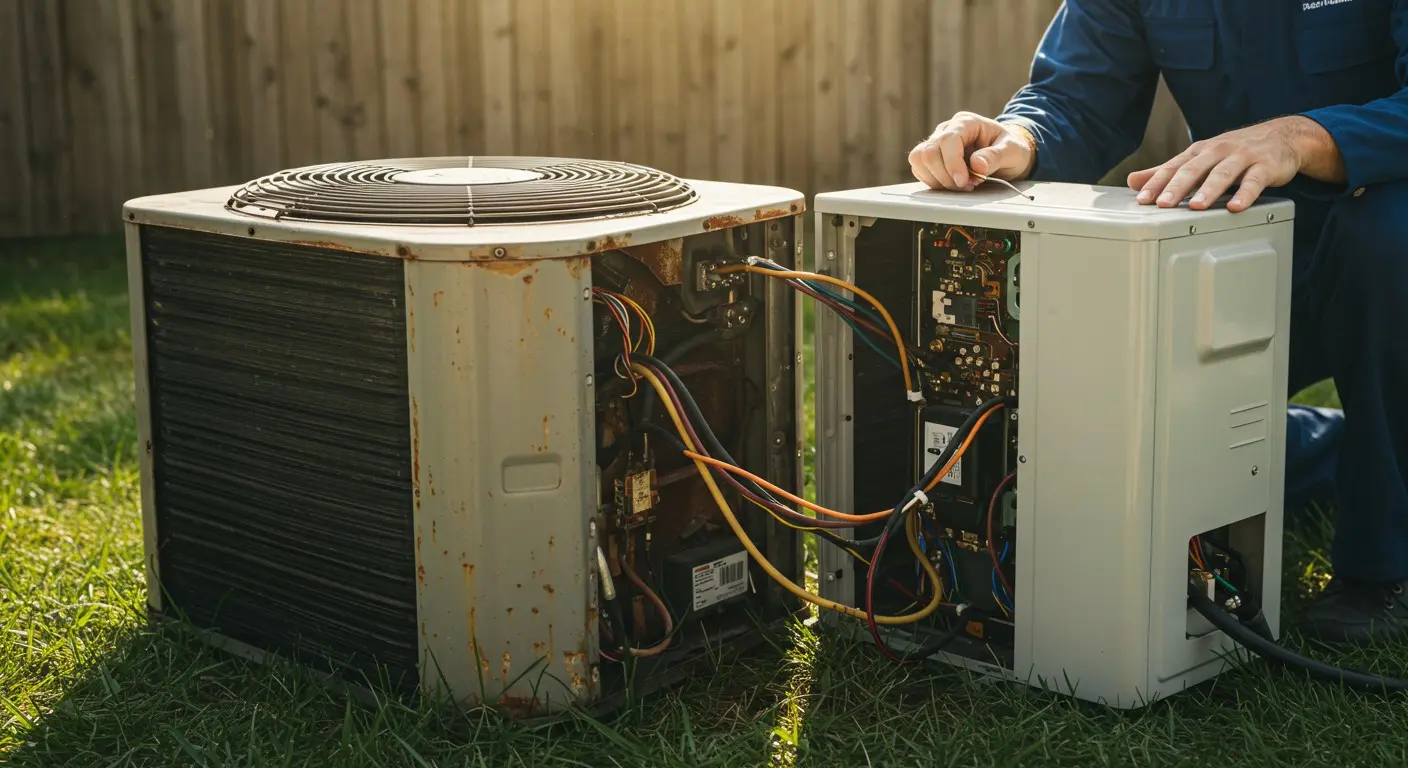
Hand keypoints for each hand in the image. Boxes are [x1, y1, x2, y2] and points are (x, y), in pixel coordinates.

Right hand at [909, 112, 1035, 190]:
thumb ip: (996, 156)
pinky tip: (953, 184)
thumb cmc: (1011, 149)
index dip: (952, 164)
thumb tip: (977, 164)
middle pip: (927, 152)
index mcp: (966, 122)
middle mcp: (947, 129)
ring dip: (937, 179)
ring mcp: (936, 142)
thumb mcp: (1012, 151)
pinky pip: (920, 169)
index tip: (963, 181)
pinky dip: (934, 182)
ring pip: (918, 160)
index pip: (947, 140)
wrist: (1008, 153)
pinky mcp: (932, 157)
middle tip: (967, 185)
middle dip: (945, 176)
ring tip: (960, 185)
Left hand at [1127, 116, 1343, 212]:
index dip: (1157, 182)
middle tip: (1163, 204)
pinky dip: (1245, 194)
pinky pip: (1255, 181)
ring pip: (1223, 173)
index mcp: (1199, 152)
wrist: (1282, 137)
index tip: (1143, 199)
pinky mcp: (1266, 166)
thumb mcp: (1199, 159)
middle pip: (1194, 169)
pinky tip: (1235, 207)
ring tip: (1196, 206)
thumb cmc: (1235, 151)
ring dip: (1209, 190)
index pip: (1173, 167)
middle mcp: (1218, 151)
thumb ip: (1168, 171)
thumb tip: (1133, 181)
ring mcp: (1242, 157)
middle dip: (1177, 187)